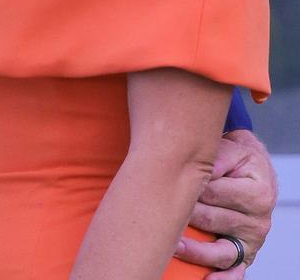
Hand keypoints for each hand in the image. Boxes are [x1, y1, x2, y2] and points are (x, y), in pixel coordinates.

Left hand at [174, 129, 276, 277]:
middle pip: (213, 221)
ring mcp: (251, 240)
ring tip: (173, 244)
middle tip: (160, 208)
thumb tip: (194, 172)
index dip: (188, 187)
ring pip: (220, 251)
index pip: (214, 193)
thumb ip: (214, 160)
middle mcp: (258, 221)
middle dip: (185, 214)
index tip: (166, 183)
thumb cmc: (236, 159)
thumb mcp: (230, 151)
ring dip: (194, 249)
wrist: (253, 170)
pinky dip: (221, 278)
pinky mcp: (245, 255)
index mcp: (258, 193)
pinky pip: (234, 272)